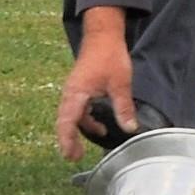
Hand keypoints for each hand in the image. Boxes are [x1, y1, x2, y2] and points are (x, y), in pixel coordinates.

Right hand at [56, 13, 137, 158]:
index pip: (68, 120)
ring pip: (70, 116)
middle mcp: (71, 93)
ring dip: (76, 131)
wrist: (102, 36)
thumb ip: (123, 107)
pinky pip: (76, 109)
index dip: (67, 139)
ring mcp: (73, 91)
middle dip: (68, 140)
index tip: (70, 154)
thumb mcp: (120, 83)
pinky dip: (83, 121)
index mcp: (77, 92)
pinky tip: (98, 126)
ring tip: (83, 147)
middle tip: (75, 157)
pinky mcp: (79, 89)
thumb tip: (130, 129)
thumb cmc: (109, 56)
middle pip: (64, 121)